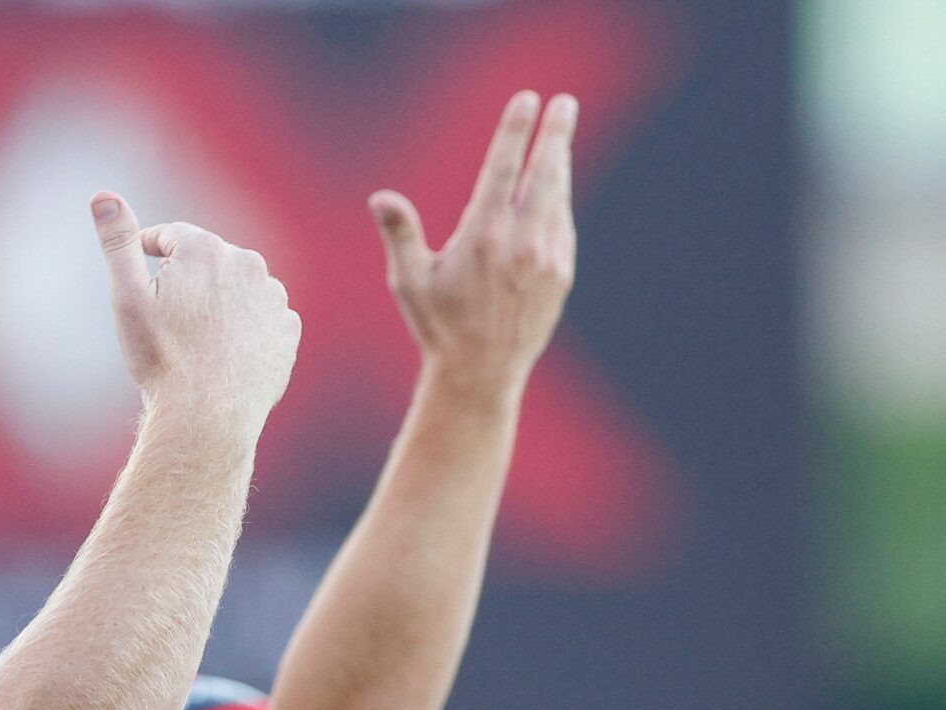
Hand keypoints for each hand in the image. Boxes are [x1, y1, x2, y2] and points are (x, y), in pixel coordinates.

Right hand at [94, 193, 301, 435]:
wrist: (207, 417)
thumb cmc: (161, 359)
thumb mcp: (127, 298)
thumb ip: (117, 242)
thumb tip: (102, 196)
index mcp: (205, 250)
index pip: (173, 236)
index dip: (151, 248)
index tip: (141, 263)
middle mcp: (247, 264)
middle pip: (209, 261)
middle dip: (188, 278)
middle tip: (168, 315)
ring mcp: (273, 297)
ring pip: (238, 288)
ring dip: (219, 301)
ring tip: (198, 337)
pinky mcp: (287, 330)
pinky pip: (262, 318)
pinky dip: (245, 328)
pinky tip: (225, 353)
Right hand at [369, 91, 579, 399]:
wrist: (481, 372)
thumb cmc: (438, 325)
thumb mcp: (409, 282)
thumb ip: (401, 234)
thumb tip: (381, 198)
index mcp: (482, 237)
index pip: (503, 168)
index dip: (516, 130)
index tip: (528, 101)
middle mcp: (520, 243)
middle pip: (544, 173)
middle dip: (555, 134)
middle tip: (564, 103)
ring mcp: (547, 258)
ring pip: (557, 196)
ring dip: (559, 163)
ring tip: (560, 138)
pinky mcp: (561, 273)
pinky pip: (562, 225)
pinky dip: (558, 201)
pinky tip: (553, 190)